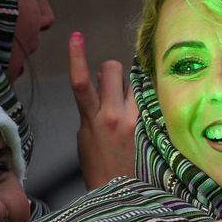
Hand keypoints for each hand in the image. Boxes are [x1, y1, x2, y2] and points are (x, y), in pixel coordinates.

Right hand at [69, 32, 138, 189]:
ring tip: (118, 104)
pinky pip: (139, 96)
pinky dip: (132, 97)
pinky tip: (128, 112)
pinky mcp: (144, 121)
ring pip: (130, 80)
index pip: (81, 82)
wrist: (115, 184)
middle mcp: (114, 114)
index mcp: (92, 118)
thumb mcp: (84, 132)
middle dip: (109, 70)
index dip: (77, 57)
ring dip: (123, 84)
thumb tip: (102, 81)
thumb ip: (92, 105)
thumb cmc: (94, 160)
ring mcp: (132, 117)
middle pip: (114, 69)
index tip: (77, 37)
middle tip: (107, 85)